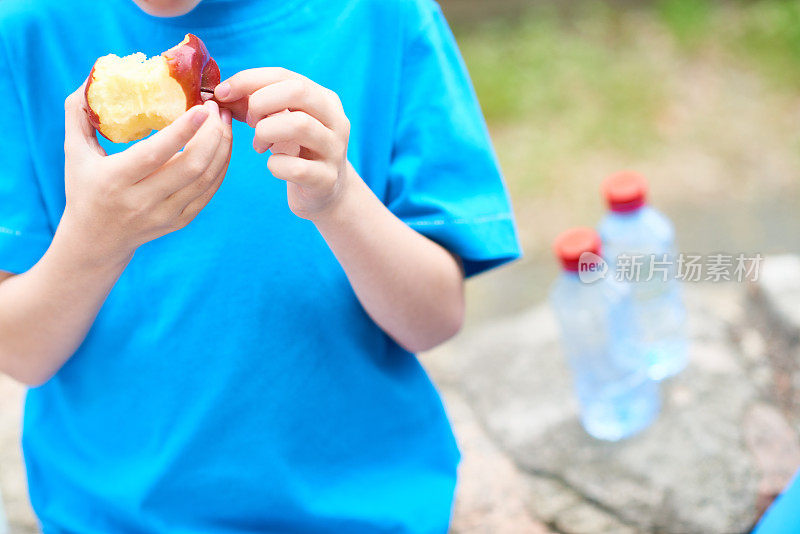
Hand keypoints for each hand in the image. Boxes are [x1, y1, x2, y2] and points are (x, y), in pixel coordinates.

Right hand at [61, 83, 232, 264]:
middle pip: (190, 167)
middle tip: (216, 109)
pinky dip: (221, 166)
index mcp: (115, 180)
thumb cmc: (84, 188)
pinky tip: (222, 144)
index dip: (181, 132)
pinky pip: (209, 191)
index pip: (155, 155)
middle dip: (211, 135)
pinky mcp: (180, 221)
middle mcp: (142, 201)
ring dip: (221, 147)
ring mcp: (165, 214)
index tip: (201, 109)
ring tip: (224, 121)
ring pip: (205, 179)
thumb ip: (78, 114)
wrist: (96, 240)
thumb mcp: (74, 152)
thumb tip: (90, 78)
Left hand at [214, 68, 350, 220]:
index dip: (248, 80)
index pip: (284, 75)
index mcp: (324, 99)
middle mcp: (336, 120)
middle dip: (262, 103)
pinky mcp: (327, 179)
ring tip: (259, 144)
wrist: (324, 191)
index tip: (222, 93)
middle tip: (250, 121)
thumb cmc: (297, 150)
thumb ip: (253, 104)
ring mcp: (334, 150)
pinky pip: (297, 168)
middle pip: (298, 91)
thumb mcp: (279, 121)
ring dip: (266, 132)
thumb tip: (221, 93)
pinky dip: (276, 166)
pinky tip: (274, 166)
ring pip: (300, 125)